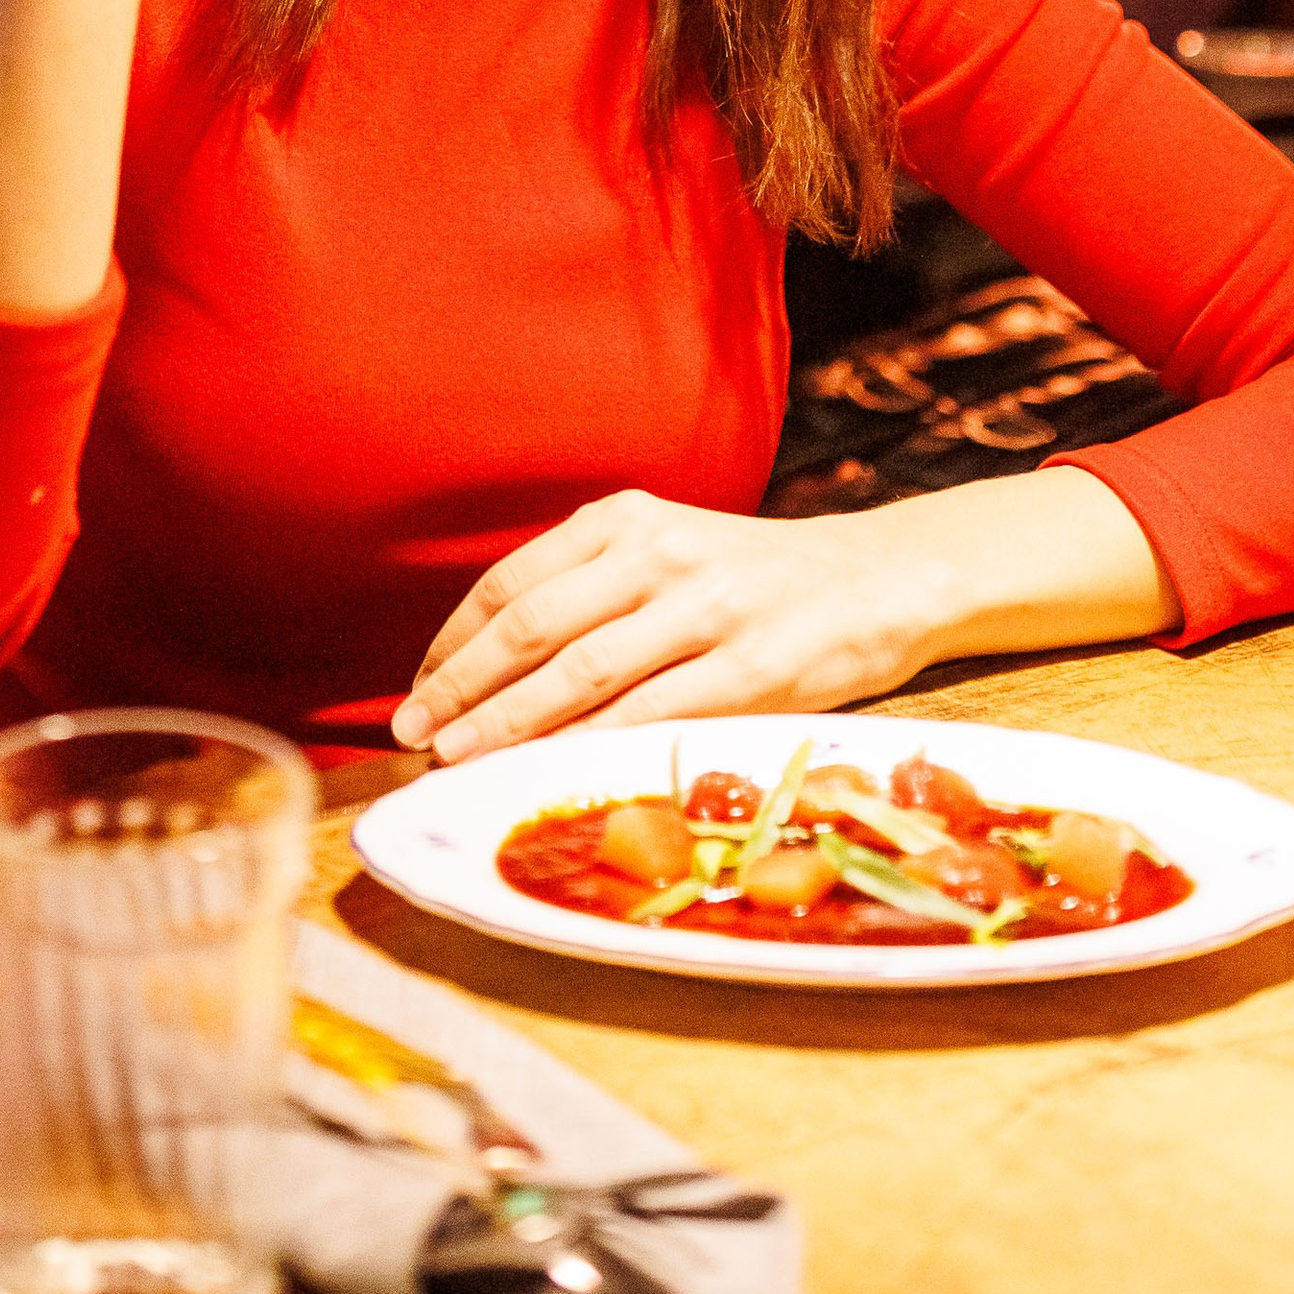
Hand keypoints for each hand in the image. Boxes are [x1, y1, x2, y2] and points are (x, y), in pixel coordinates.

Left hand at [394, 471, 1177, 761]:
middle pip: (533, 627)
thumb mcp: (665, 549)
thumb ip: (588, 588)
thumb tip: (484, 665)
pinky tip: (551, 776)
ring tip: (459, 761)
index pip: (512, 582)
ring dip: (509, 724)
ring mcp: (707, 607)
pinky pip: (652, 715)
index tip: (415, 694)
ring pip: (582, 674)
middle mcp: (660, 550)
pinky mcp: (751, 667)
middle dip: (463, 689)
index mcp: (627, 517)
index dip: (453, 645)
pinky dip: (591, 749)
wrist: (878, 579)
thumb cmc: (752, 578)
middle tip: (415, 737)